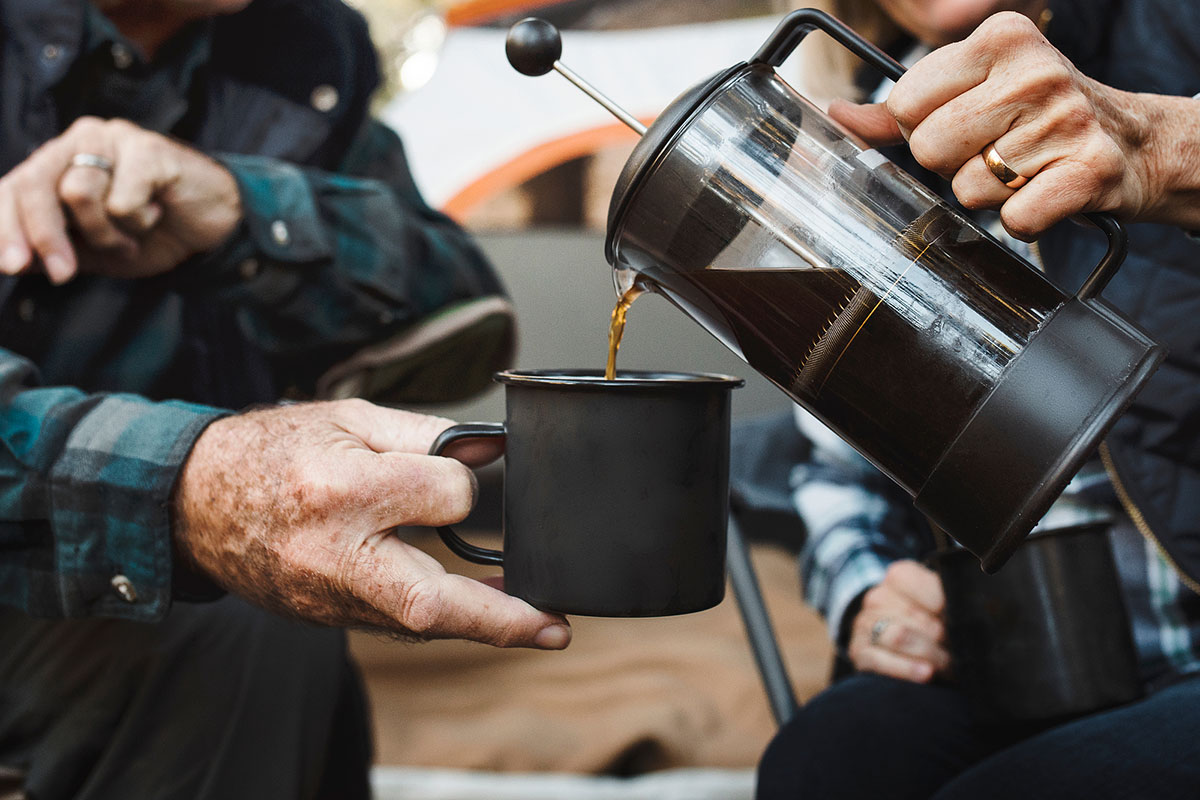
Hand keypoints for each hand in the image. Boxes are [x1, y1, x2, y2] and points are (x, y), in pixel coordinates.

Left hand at [0, 116, 241, 282]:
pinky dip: (139, 222)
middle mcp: (80, 141)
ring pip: (79, 195)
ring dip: (108, 234)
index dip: (5, 228)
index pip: (13, 188)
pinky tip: (157, 214)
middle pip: (34, 185)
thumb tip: (8, 261)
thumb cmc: (155, 233)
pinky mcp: (148, 149)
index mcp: (59, 162)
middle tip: (64, 273)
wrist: (218, 229)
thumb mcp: (94, 251)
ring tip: (134, 235)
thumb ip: (52, 251)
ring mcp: (113, 139)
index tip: (11, 267)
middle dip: (45, 235)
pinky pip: (122, 201)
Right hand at [173, 399, 570, 649]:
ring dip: (484, 624)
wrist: (196, 502)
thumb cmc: (273, 451)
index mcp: (339, 491)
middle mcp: (333, 554)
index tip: (465, 473)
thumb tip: (496, 448)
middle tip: (556, 625)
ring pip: (418, 623)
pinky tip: (485, 608)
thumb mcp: (350, 420)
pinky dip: (445, 618)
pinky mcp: (328, 617)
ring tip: (540, 621)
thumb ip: (428, 436)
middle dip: (501, 618)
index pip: (441, 497)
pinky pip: (396, 623)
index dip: (465, 484)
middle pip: (428, 601)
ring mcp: (328, 596)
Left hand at [829, 12, 1199, 238]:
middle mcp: (1035, 72)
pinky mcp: (1089, 172)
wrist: (1137, 143)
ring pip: (967, 190)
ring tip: (1022, 171)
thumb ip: (901, 109)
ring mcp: (1066, 121)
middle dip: (951, 164)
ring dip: (989, 195)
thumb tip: (837, 116)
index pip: (905, 102)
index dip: (921, 128)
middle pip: (928, 148)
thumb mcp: (975, 91)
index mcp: (1000, 40)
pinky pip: (1014, 221)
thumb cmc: (1040, 117)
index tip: (960, 125)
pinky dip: (1023, 220)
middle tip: (992, 152)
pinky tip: (1043, 193)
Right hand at [848, 560, 948, 682]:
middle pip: (916, 616)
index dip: (945, 607)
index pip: (925, 586)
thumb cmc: (929, 620)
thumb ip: (950, 601)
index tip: (960, 620)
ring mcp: (864, 623)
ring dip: (930, 655)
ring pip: (899, 637)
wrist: (898, 642)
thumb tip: (966, 612)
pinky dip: (906, 669)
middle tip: (959, 650)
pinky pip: (879, 661)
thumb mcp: (941, 602)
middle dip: (942, 638)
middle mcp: (877, 596)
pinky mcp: (859, 651)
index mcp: (899, 577)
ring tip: (948, 665)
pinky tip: (925, 674)